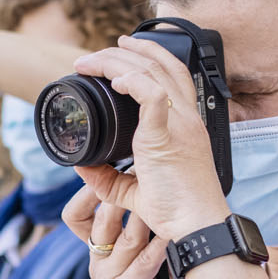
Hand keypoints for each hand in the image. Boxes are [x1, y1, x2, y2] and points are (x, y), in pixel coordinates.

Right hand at [63, 184, 172, 278]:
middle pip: (100, 220)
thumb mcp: (141, 253)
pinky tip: (169, 234)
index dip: (87, 193)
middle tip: (140, 174)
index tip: (107, 170)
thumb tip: (148, 183)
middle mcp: (98, 262)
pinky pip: (142, 264)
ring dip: (144, 218)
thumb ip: (139, 225)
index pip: (77, 216)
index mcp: (97, 249)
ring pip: (125, 239)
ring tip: (159, 199)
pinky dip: (157, 248)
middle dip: (120, 196)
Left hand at [66, 38, 229, 241]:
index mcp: (185, 124)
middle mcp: (187, 117)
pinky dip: (132, 81)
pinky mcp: (169, 136)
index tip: (117, 53)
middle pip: (159, 64)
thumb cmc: (175, 210)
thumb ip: (108, 178)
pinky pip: (152, 94)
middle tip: (93, 55)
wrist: (196, 225)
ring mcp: (182, 124)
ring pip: (152, 72)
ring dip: (117, 61)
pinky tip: (113, 81)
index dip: (146, 56)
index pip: (172, 73)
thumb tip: (81, 166)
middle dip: (123, 52)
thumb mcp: (133, 190)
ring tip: (90, 62)